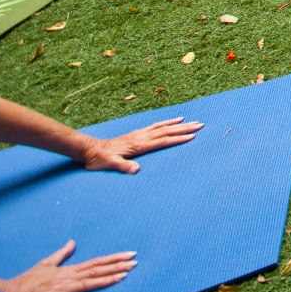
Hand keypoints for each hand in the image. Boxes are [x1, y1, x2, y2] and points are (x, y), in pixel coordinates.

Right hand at [0, 241, 136, 291]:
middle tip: (135, 262)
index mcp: (68, 270)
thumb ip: (62, 254)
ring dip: (104, 280)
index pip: (96, 263)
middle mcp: (66, 278)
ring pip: (85, 284)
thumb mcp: (46, 263)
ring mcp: (58, 290)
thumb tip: (72, 241)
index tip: (131, 255)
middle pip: (96, 271)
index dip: (114, 259)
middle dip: (116, 267)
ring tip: (123, 276)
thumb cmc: (27, 280)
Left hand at [78, 116, 202, 171]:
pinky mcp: (137, 134)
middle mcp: (141, 137)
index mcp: (138, 145)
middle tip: (200, 125)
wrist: (89, 150)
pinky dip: (166, 122)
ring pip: (163, 127)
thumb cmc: (99, 159)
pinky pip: (156, 126)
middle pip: (167, 131)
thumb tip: (136, 170)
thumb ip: (123, 166)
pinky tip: (172, 121)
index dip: (177, 138)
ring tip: (191, 121)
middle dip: (184, 128)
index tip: (192, 136)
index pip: (162, 141)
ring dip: (178, 124)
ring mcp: (139, 134)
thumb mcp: (109, 165)